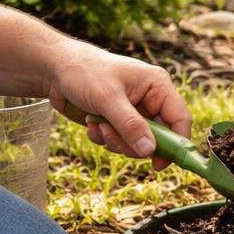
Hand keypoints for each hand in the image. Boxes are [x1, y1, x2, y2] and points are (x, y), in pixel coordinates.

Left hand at [45, 41, 190, 170]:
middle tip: (112, 138)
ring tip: (98, 127)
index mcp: (158, 86)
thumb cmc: (84, 72)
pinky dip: (105, 138)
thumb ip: (130, 125)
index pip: (180, 118)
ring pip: (138, 141)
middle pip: (158, 135)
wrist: (54, 69)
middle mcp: (151, 99)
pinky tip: (92, 125)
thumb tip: (149, 151)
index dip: (175, 143)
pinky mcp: (119, 120)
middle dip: (133, 142)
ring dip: (116, 140)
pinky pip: (121, 140)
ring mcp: (135, 111)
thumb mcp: (108, 98)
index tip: (159, 164)